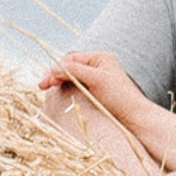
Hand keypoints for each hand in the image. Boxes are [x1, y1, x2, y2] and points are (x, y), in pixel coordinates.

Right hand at [40, 50, 154, 132]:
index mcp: (100, 58)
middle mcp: (98, 66)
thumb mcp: (96, 79)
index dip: (56, 68)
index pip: (72, 58)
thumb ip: (75, 71)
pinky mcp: (95, 92)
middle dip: (55, 75)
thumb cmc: (119, 97)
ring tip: (47, 91)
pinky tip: (59, 96)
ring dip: (59, 83)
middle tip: (41, 87)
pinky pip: (76, 87)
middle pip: (70, 67)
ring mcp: (96, 79)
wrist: (134, 117)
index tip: (46, 81)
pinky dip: (65, 90)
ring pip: (71, 77)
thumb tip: (54, 68)